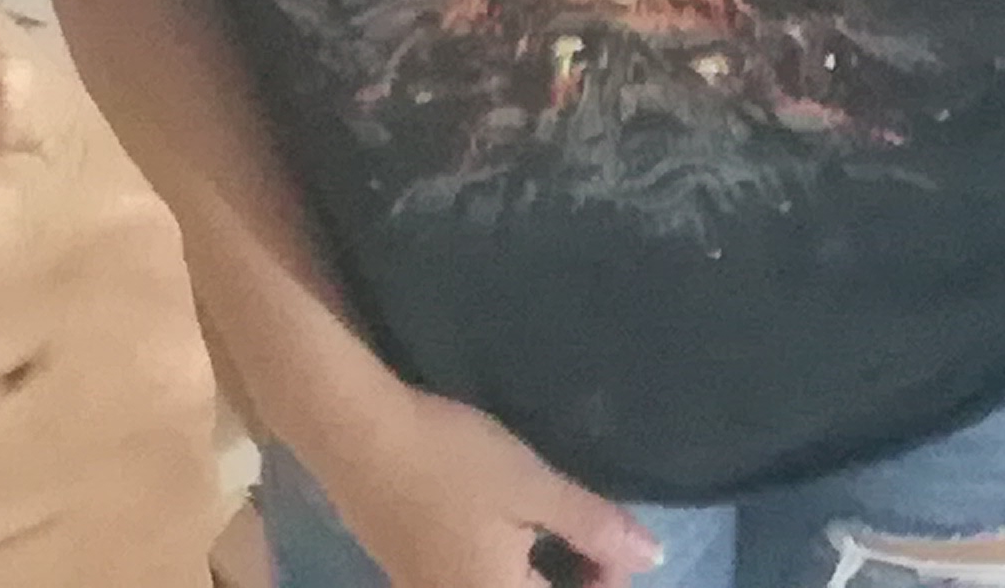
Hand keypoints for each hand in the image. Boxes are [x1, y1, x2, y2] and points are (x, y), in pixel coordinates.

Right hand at [290, 379, 657, 587]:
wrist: (353, 432)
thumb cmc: (450, 460)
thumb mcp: (531, 486)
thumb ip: (594, 526)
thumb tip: (652, 558)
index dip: (605, 581)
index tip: (607, 534)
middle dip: (570, 578)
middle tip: (582, 527)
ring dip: (534, 572)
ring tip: (544, 520)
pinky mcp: (407, 572)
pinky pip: (471, 581)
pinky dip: (499, 564)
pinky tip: (500, 521)